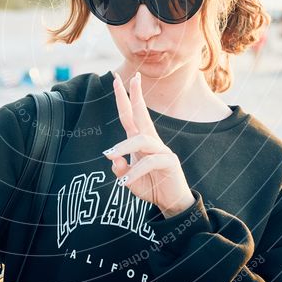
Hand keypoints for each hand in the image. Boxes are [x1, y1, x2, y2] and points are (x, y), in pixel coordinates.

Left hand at [103, 71, 195, 218]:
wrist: (171, 203)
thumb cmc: (151, 187)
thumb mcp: (129, 180)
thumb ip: (120, 170)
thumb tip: (113, 159)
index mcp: (140, 141)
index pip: (130, 116)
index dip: (124, 98)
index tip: (118, 79)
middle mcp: (151, 142)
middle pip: (141, 114)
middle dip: (134, 95)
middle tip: (126, 78)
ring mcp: (161, 150)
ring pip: (141, 139)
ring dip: (124, 146)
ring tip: (111, 154)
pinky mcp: (169, 162)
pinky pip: (150, 162)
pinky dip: (135, 171)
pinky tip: (126, 182)